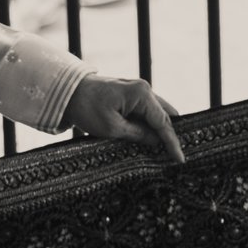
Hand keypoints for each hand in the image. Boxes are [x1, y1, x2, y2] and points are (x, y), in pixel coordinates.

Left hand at [65, 74, 185, 163]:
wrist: (67, 93)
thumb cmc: (87, 108)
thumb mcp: (112, 128)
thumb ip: (138, 135)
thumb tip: (157, 142)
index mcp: (141, 94)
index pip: (163, 121)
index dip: (172, 142)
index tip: (180, 159)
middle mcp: (144, 89)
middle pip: (166, 115)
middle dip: (170, 134)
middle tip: (176, 156)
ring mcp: (138, 91)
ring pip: (157, 114)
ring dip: (160, 130)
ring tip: (166, 151)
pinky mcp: (130, 96)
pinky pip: (146, 112)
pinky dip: (150, 125)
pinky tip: (150, 139)